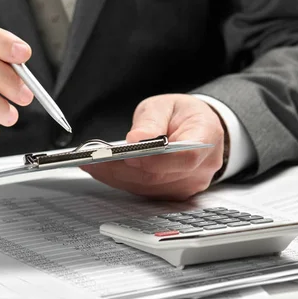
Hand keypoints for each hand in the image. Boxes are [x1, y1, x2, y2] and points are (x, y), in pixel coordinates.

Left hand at [81, 94, 225, 199]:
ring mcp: (187, 185)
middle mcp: (201, 168)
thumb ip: (151, 121)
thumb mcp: (165, 106)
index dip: (157, 160)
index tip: (130, 154)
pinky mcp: (171, 193)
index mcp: (206, 138)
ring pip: (148, 186)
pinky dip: (119, 180)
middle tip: (95, 157)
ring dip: (116, 175)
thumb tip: (137, 139)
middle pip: (160, 175)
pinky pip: (143, 190)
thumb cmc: (181, 115)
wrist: (195, 128)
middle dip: (123, 167)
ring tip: (90, 162)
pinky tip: (101, 169)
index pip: (186, 157)